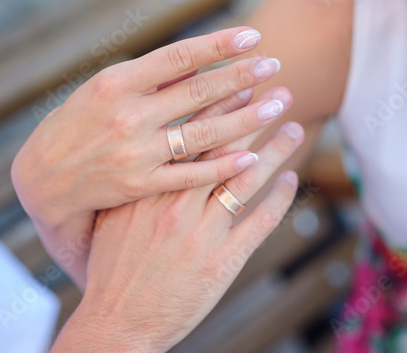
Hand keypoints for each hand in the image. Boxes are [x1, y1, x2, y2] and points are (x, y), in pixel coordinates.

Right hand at [11, 27, 281, 226]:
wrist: (46, 176)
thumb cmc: (80, 124)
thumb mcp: (105, 89)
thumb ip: (149, 78)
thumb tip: (198, 61)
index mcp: (116, 83)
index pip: (177, 57)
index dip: (217, 45)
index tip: (252, 37)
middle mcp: (127, 116)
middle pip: (197, 93)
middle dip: (241, 77)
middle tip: (274, 66)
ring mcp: (135, 153)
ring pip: (202, 134)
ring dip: (244, 119)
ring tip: (276, 105)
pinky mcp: (140, 185)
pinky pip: (190, 175)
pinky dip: (222, 165)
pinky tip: (252, 156)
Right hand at [51, 90, 303, 352]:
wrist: (117, 322)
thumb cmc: (112, 267)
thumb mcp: (115, 216)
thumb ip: (140, 183)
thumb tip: (160, 151)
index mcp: (149, 189)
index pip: (189, 136)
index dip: (218, 108)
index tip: (239, 85)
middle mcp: (177, 205)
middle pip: (223, 149)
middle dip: (253, 116)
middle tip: (277, 91)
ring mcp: (202, 233)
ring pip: (246, 179)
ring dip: (275, 150)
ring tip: (294, 126)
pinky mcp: (223, 261)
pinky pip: (259, 222)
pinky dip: (279, 198)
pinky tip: (291, 179)